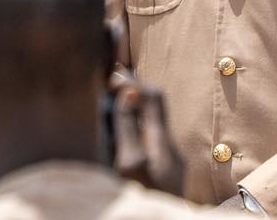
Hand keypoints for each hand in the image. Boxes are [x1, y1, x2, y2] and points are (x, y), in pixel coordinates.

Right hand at [110, 71, 183, 196]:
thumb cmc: (145, 198)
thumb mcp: (130, 163)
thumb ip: (129, 128)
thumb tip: (129, 93)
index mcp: (162, 142)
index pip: (153, 97)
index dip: (133, 82)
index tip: (109, 77)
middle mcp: (169, 149)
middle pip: (155, 108)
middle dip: (133, 92)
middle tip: (107, 83)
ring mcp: (168, 162)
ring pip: (152, 124)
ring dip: (132, 109)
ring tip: (110, 101)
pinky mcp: (163, 174)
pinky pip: (149, 138)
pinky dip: (133, 126)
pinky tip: (119, 131)